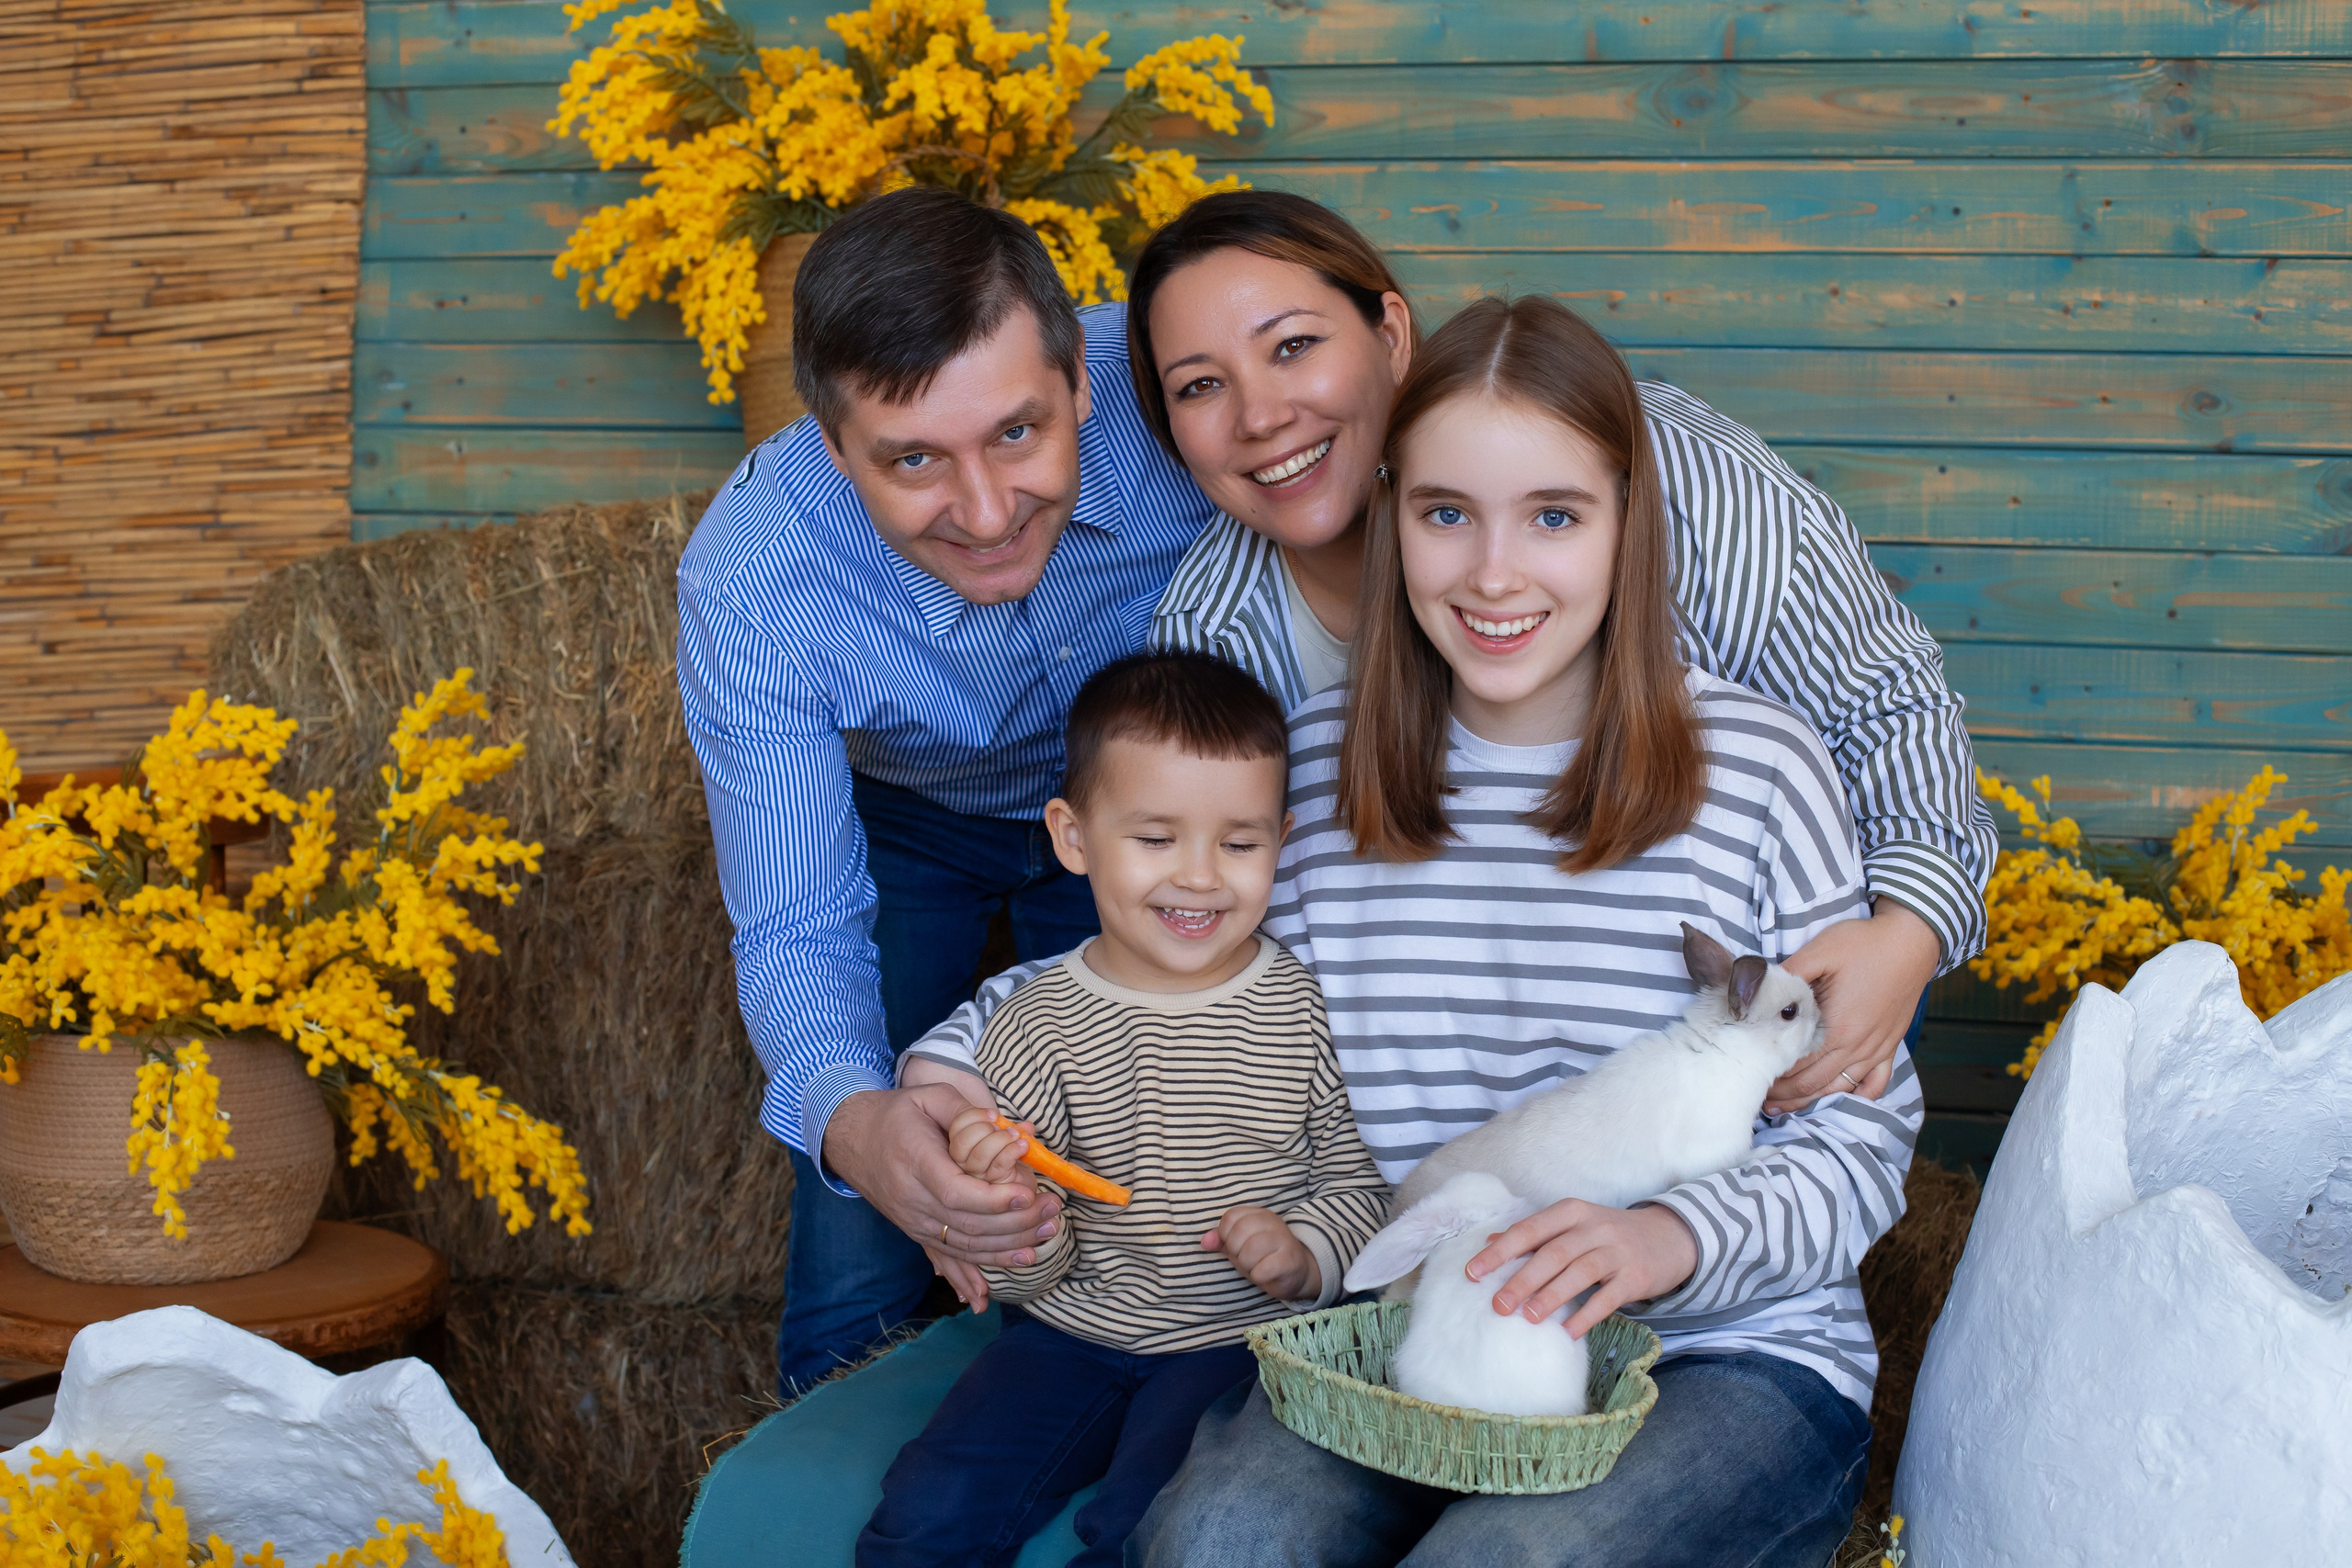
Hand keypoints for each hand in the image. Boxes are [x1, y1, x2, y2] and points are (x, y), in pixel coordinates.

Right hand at [821, 1086, 1062, 1299]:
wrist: (850, 1138)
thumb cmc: (895, 1114)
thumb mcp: (929, 1096)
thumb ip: (968, 1111)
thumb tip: (1013, 1131)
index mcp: (915, 1162)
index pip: (957, 1192)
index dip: (994, 1200)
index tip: (1027, 1194)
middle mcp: (912, 1200)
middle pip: (967, 1225)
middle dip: (1016, 1224)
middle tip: (1052, 1212)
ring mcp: (912, 1221)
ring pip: (962, 1247)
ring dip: (1007, 1249)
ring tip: (1045, 1237)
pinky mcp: (915, 1232)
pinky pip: (948, 1257)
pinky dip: (974, 1270)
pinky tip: (994, 1284)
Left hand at [1202, 1205, 1319, 1303]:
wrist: (1297, 1271)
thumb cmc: (1264, 1257)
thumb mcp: (1240, 1246)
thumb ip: (1221, 1241)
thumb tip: (1204, 1242)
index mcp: (1258, 1215)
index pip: (1230, 1217)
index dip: (1226, 1236)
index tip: (1236, 1246)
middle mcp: (1272, 1223)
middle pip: (1239, 1234)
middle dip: (1237, 1253)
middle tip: (1247, 1259)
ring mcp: (1283, 1240)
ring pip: (1250, 1252)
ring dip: (1248, 1265)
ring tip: (1257, 1267)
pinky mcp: (1290, 1261)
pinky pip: (1262, 1270)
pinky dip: (1258, 1276)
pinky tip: (1266, 1275)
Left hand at [1468, 1198, 1697, 1340]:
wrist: (1669, 1237)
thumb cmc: (1608, 1234)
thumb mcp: (1573, 1225)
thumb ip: (1534, 1234)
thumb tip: (1490, 1243)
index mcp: (1571, 1211)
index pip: (1529, 1229)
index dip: (1500, 1252)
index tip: (1473, 1273)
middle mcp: (1594, 1227)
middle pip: (1553, 1253)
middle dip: (1523, 1279)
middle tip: (1499, 1305)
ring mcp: (1617, 1251)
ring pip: (1580, 1272)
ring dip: (1552, 1296)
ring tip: (1529, 1318)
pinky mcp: (1637, 1276)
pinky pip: (1609, 1297)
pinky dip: (1587, 1314)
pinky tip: (1568, 1331)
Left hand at [1770, 899, 1940, 1113]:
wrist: (1913, 941)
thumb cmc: (1865, 944)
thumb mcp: (1819, 952)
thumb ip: (1788, 976)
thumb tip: (1758, 992)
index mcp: (1837, 1028)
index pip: (1795, 1064)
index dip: (1770, 1073)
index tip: (1749, 1074)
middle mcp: (1857, 1047)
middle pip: (1812, 1084)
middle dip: (1782, 1094)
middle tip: (1757, 1095)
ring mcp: (1877, 1050)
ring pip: (1838, 1089)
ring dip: (1809, 1101)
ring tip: (1783, 1106)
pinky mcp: (1890, 1047)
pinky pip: (1874, 1084)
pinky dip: (1854, 1096)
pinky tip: (1836, 1099)